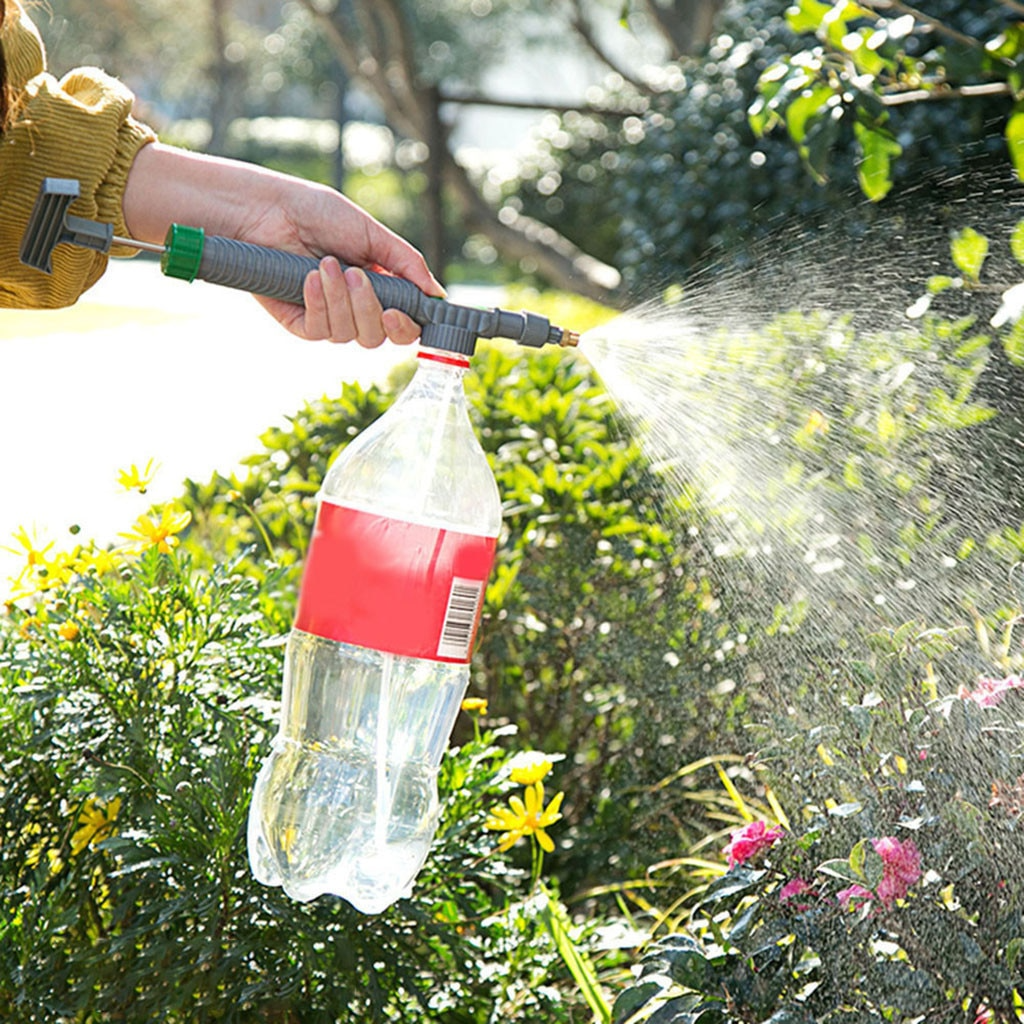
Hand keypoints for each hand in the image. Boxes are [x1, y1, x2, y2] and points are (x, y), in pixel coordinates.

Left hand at [123, 142, 444, 345]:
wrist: (266, 210)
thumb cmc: (314, 212)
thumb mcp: (370, 233)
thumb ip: (406, 263)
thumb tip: (436, 294)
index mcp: (378, 287)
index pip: (403, 324)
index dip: (408, 326)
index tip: (403, 312)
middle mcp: (355, 307)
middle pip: (379, 337)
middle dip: (371, 309)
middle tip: (358, 276)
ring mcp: (327, 317)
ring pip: (351, 336)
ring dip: (342, 300)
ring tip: (326, 265)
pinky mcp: (300, 323)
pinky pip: (320, 331)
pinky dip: (318, 304)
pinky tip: (308, 278)